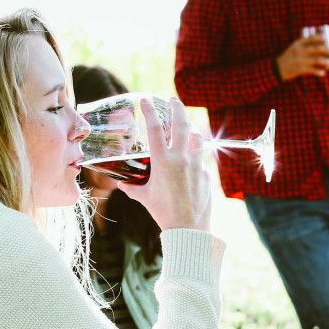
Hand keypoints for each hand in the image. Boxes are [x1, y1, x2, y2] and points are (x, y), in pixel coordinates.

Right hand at [118, 97, 210, 231]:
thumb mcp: (144, 198)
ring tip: (187, 125)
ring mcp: (196, 165)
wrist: (187, 228)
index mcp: (163, 162)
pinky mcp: (206, 173)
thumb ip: (133, 188)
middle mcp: (181, 159)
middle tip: (173, 100)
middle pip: (181, 124)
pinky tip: (192, 158)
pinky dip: (196, 154)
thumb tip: (122, 184)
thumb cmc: (163, 212)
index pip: (155, 129)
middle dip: (177, 107)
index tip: (146, 101)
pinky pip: (201, 158)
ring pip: (197, 137)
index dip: (149, 111)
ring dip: (191, 128)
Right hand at [275, 34, 328, 80]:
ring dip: (325, 61)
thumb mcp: (293, 48)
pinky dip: (318, 72)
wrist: (278, 68)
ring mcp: (299, 60)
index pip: (311, 38)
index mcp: (297, 43)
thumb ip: (302, 45)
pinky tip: (323, 73)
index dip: (320, 38)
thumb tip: (317, 43)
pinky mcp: (299, 69)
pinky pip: (311, 70)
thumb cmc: (288, 58)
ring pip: (316, 60)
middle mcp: (298, 50)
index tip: (327, 39)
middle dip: (326, 49)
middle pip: (316, 49)